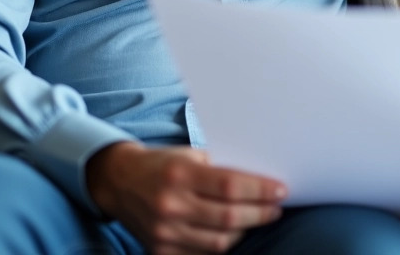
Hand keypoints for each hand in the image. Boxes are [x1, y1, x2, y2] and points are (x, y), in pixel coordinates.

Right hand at [86, 141, 285, 253]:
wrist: (118, 182)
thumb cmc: (162, 164)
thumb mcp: (188, 154)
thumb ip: (218, 169)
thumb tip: (259, 181)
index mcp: (180, 174)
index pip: (229, 185)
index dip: (260, 190)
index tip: (281, 190)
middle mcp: (170, 204)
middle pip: (228, 217)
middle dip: (260, 213)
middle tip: (276, 208)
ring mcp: (164, 232)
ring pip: (219, 242)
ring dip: (244, 231)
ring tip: (257, 219)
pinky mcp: (160, 251)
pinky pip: (201, 254)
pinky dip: (221, 245)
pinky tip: (232, 232)